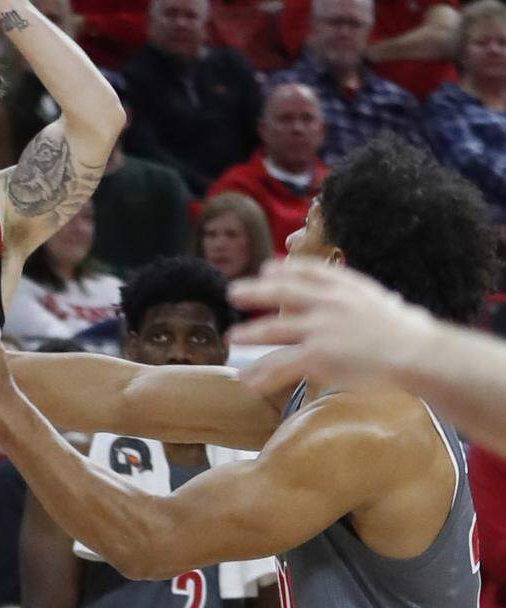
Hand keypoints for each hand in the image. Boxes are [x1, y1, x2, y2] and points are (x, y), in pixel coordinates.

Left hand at [228, 259, 435, 394]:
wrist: (417, 353)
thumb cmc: (414, 335)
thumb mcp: (392, 306)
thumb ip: (377, 305)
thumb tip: (394, 304)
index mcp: (347, 288)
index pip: (309, 272)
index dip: (286, 269)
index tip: (268, 269)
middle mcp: (327, 303)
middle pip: (281, 293)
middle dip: (254, 292)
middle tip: (233, 292)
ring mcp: (318, 328)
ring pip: (272, 330)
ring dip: (249, 334)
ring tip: (233, 338)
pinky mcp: (315, 354)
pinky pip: (280, 364)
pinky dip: (261, 374)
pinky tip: (248, 381)